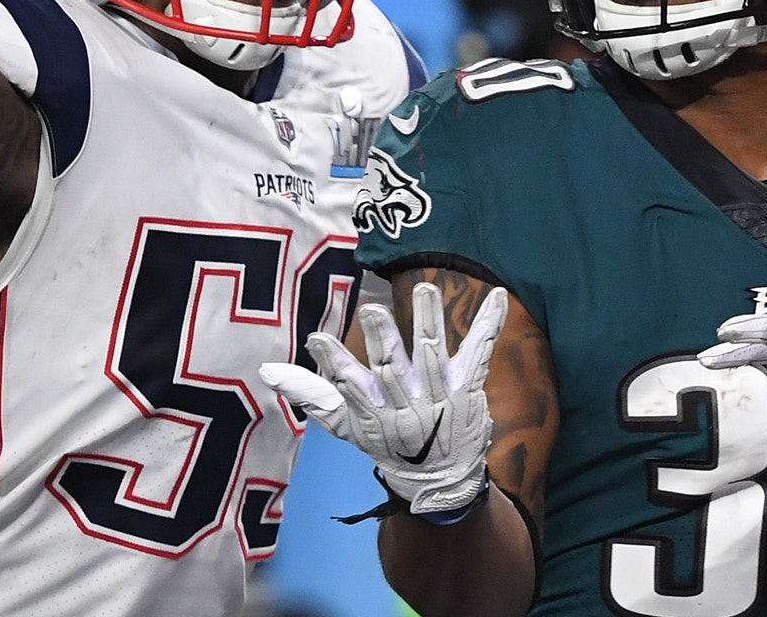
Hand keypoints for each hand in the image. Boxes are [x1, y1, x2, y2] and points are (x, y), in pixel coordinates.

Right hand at [260, 284, 506, 516]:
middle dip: (383, 338)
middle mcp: (404, 397)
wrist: (439, 477)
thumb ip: (309, 393)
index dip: (333, 360)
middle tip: (374, 310)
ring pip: (432, 350)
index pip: (348, 381)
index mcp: (372, 406)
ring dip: (428, 319)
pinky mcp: (466, 384)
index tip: (317, 339)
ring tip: (425, 289)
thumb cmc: (386, 443)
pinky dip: (488, 322)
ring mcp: (437, 390)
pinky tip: (500, 295)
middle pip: (391, 364)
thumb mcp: (344, 424)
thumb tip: (267, 370)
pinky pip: (479, 349)